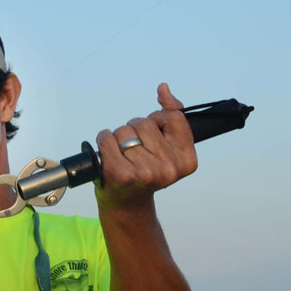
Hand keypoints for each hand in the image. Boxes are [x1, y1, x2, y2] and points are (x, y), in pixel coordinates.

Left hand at [94, 83, 197, 210]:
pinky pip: (108, 139)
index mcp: (186, 160)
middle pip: (146, 123)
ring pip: (125, 131)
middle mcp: (169, 168)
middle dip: (136, 129)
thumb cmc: (146, 169)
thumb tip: (163, 88)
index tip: (153, 132)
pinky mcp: (121, 175)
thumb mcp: (166, 145)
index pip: (173, 117)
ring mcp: (145, 173)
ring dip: (119, 137)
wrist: (126, 202)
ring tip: (123, 154)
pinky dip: (104, 140)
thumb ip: (170, 115)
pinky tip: (108, 152)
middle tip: (135, 149)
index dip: (158, 118)